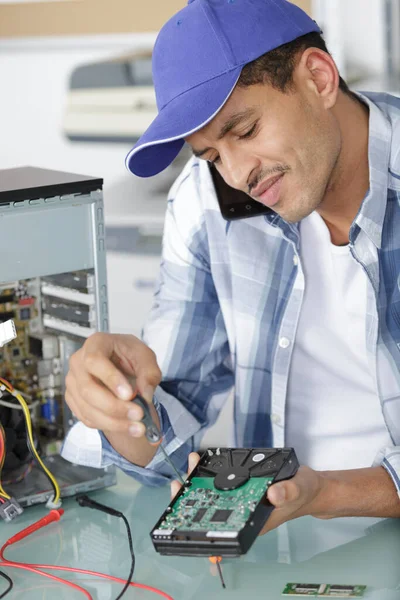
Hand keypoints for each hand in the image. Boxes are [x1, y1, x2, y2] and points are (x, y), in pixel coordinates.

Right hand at [65, 332, 161, 438]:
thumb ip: (149, 372)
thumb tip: (145, 394)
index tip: (129, 394)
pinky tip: (127, 426)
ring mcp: (73, 382)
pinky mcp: (74, 400)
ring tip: (138, 426)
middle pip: (88, 389)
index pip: (94, 361)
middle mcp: (78, 362)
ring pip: (87, 408)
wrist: (121, 364)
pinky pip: (87, 418)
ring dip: (114, 421)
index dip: (110, 379)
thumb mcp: (146, 357)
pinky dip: (108, 425)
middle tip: (138, 414)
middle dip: (114, 406)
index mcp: (95, 344)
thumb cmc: (129, 355)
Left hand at [171, 457, 326, 534]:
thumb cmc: (304, 492)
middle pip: (210, 509)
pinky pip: (222, 483)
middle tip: (181, 482)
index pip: (221, 526)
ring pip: (214, 495)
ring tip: (191, 464)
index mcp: (253, 521)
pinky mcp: (241, 488)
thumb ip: (287, 491)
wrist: (309, 486)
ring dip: (200, 482)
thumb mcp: (299, 489)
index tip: (184, 515)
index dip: (200, 522)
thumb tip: (273, 494)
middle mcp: (243, 513)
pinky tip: (204, 463)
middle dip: (193, 497)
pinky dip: (211, 474)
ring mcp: (241, 500)